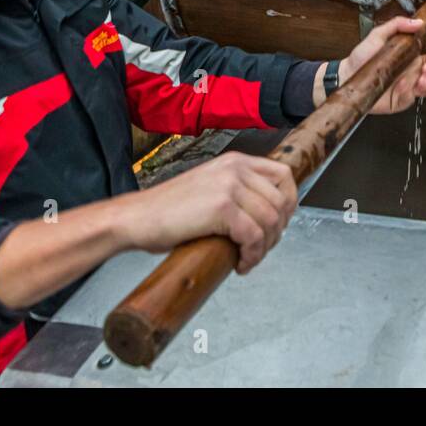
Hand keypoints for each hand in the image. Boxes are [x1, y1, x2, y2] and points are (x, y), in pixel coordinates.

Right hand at [128, 151, 296, 273]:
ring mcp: (229, 186)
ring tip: (248, 259)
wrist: (136, 217)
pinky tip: (240, 263)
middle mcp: (235, 168)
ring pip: (270, 221)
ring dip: (264, 248)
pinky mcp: (222, 208)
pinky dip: (252, 255)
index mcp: (235, 161)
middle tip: (260, 249)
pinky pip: (254, 236)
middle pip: (281, 202)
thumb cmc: (167, 210)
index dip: (288, 203)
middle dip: (277, 231)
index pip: (283, 176)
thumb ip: (237, 191)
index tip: (279, 224)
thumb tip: (266, 215)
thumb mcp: (209, 187)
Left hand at [334, 16, 425, 114]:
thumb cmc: (361, 57)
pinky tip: (401, 86)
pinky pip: (412, 99)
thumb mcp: (378, 34)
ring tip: (420, 80)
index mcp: (410, 56)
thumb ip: (397, 24)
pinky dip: (409, 92)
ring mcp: (408, 87)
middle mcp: (411, 72)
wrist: (346, 75)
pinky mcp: (400, 100)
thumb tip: (418, 22)